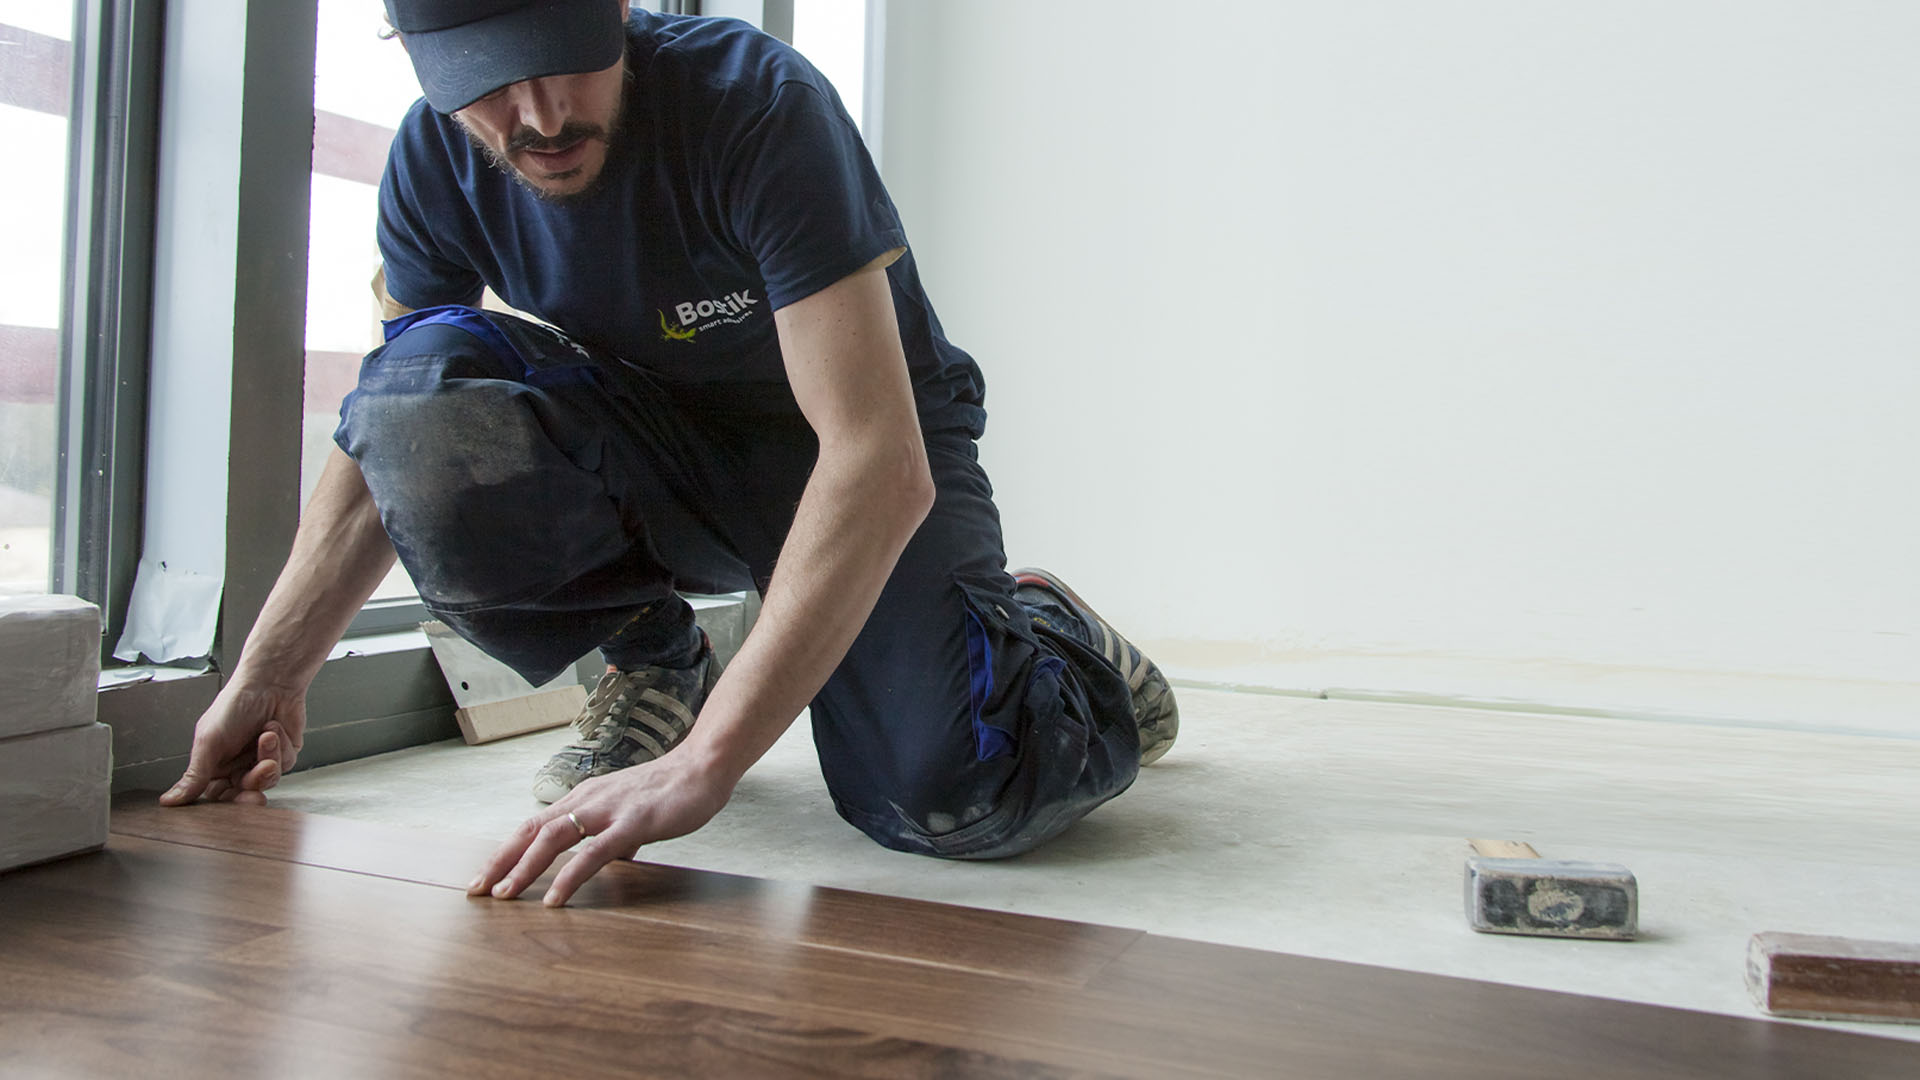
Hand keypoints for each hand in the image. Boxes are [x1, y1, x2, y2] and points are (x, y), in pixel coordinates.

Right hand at [159, 682, 306, 805]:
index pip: (216, 796)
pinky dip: (280, 747)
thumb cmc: (234, 705)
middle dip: (251, 790)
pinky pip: (285, 764)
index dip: (224, 804)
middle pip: (245, 794)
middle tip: (254, 795)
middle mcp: (237, 766)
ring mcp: (261, 761)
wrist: (270, 683)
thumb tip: (168, 801)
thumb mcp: (209, 742)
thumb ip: (194, 775)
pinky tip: (274, 729)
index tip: (229, 804)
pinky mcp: (284, 754)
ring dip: (267, 758)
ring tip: (265, 736)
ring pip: (268, 780)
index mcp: (214, 765)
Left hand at [468, 751, 734, 907]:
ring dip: (523, 868)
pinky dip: (568, 876)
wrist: (703, 767)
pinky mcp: (631, 824)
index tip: (486, 876)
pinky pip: (592, 853)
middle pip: (531, 831)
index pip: (534, 825)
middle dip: (501, 861)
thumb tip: (617, 856)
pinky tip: (554, 898)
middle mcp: (587, 801)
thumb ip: (618, 833)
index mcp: (585, 798)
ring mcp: (607, 810)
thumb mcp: (632, 812)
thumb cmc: (671, 790)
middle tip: (477, 891)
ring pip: (553, 839)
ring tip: (505, 895)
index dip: (507, 851)